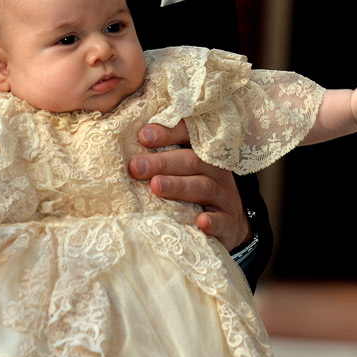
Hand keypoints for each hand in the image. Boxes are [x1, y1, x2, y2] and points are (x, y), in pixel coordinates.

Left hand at [128, 121, 249, 250]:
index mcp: (203, 151)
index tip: (142, 136)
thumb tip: (126, 147)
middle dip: (162, 162)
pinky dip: (213, 221)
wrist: (230, 224)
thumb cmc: (196, 188)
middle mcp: (216, 170)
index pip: (188, 134)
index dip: (168, 132)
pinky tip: (201, 222)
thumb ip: (162, 156)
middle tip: (136, 166)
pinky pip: (223, 221)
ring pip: (203, 187)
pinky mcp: (230, 223)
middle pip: (191, 160)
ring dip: (179, 186)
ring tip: (155, 186)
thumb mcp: (184, 168)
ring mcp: (225, 196)